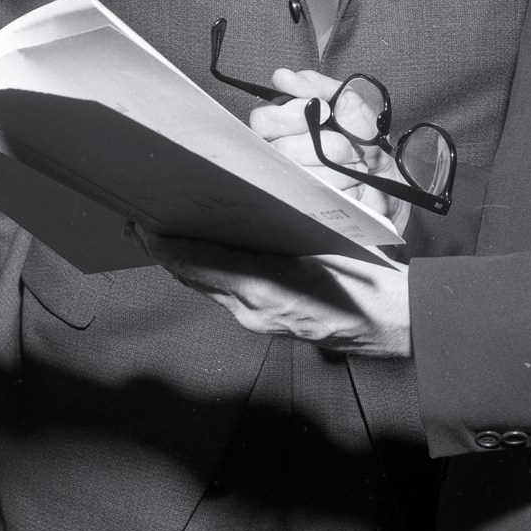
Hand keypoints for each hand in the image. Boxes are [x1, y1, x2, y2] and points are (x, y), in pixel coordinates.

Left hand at [136, 228, 412, 356]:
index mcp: (263, 288)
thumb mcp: (320, 243)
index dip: (163, 245)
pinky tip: (203, 253)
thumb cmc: (364, 279)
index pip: (196, 263)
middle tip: (137, 221)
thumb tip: (236, 208)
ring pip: (206, 287)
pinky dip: (207, 273)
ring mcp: (257, 320)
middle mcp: (252, 310)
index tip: (139, 225)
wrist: (393, 322)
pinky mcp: (265, 322)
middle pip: (193, 277)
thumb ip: (274, 233)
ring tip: (160, 232)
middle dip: (163, 251)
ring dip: (182, 262)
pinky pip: (225, 295)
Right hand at [248, 69, 406, 228]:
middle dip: (322, 143)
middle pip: (280, 148)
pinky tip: (351, 181)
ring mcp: (291, 181)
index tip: (325, 112)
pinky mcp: (306, 205)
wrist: (388, 177)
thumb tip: (283, 77)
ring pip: (301, 173)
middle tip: (345, 141)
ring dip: (338, 165)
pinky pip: (317, 195)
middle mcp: (280, 152)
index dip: (291, 116)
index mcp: (283, 124)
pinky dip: (343, 185)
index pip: (262, 119)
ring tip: (352, 161)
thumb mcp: (346, 101)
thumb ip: (315, 85)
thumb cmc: (363, 137)